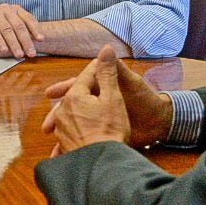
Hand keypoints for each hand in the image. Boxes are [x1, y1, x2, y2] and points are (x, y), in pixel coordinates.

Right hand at [0, 3, 43, 57]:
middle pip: (19, 26)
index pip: (28, 18)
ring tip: (19, 54)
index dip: (36, 28)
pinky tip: (3, 50)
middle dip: (26, 41)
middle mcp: (6, 9)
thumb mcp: (7, 21)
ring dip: (14, 43)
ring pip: (7, 29)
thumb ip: (19, 27)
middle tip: (31, 53)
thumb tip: (35, 42)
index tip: (42, 40)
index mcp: (15, 9)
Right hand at [45, 50, 172, 147]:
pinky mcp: (102, 134)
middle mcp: (96, 103)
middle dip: (57, 116)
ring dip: (62, 133)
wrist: (158, 124)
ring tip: (53, 141)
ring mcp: (97, 119)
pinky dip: (72, 147)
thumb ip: (116, 69)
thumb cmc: (145, 100)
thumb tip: (106, 48)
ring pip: (74, 125)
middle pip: (71, 107)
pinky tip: (64, 156)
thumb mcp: (130, 82)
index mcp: (101, 88)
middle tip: (47, 126)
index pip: (78, 86)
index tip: (49, 94)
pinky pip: (82, 140)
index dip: (63, 88)